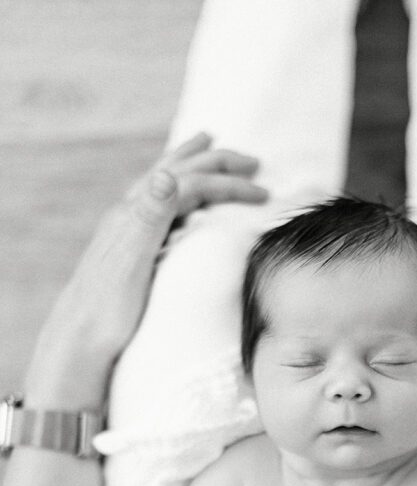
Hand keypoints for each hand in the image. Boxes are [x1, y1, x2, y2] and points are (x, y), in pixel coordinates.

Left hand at [24, 133, 266, 408]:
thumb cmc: (110, 309)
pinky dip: (176, 186)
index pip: (192, 184)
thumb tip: (167, 175)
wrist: (80, 338)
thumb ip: (151, 216)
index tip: (264, 193)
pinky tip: (176, 194)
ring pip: (165, 181)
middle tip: (251, 162)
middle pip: (179, 174)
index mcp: (137, 214)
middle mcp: (130, 213)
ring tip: (207, 146)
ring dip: (191, 163)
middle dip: (217, 164)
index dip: (229, 184)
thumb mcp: (134, 262)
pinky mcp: (127, 245)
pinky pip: (157, 201)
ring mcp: (126, 227)